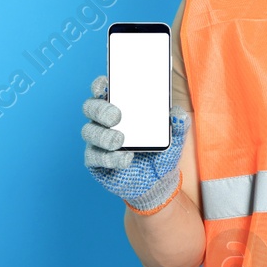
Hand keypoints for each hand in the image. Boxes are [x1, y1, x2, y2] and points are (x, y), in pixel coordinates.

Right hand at [81, 74, 189, 213]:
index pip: (104, 90)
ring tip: (120, 141)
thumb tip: (178, 113)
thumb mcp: (174, 137)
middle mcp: (104, 121)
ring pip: (89, 131)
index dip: (100, 85)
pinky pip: (94, 156)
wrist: (157, 181)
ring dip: (104, 135)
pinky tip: (126, 159)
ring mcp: (97, 141)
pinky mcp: (95, 161)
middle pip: (91, 107)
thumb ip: (178, 124)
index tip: (105, 85)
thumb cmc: (161, 152)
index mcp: (121, 107)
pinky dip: (110, 158)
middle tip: (116, 116)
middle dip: (100, 110)